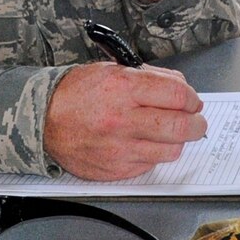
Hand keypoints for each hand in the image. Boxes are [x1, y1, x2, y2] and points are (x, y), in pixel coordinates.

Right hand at [45, 62, 205, 179]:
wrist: (43, 120)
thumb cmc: (77, 93)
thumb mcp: (114, 70)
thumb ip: (151, 77)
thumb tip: (182, 89)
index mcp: (124, 88)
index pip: (178, 96)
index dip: (192, 99)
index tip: (193, 101)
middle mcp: (122, 120)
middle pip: (180, 127)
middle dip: (196, 124)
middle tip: (196, 121)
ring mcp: (118, 148)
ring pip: (171, 150)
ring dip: (177, 141)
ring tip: (170, 133)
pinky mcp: (115, 170)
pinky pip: (149, 165)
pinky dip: (154, 154)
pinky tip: (145, 143)